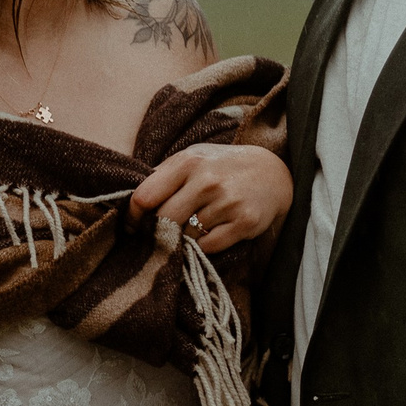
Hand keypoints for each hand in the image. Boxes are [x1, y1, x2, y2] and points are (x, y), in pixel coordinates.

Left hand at [129, 143, 292, 253]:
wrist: (274, 172)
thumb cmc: (222, 167)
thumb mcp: (193, 158)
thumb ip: (163, 175)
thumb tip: (131, 201)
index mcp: (188, 163)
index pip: (145, 196)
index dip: (134, 217)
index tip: (134, 227)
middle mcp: (207, 181)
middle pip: (163, 220)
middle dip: (155, 232)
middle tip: (155, 238)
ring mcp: (227, 202)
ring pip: (186, 236)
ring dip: (182, 240)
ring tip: (188, 232)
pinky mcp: (244, 222)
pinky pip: (208, 247)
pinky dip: (203, 247)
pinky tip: (208, 235)